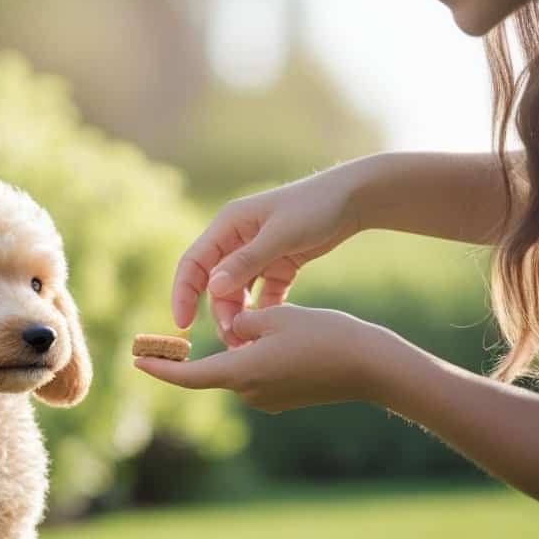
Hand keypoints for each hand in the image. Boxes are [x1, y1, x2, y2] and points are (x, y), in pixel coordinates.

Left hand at [135, 305, 394, 412]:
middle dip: (226, 339)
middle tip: (249, 314)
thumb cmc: (324, 336)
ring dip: (251, 344)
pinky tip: (297, 338)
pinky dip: (266, 353)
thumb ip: (241, 322)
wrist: (372, 367)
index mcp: (240, 373)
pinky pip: (262, 371)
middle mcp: (248, 392)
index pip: (187, 375)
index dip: (160, 368)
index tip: (135, 360)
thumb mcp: (275, 317)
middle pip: (220, 363)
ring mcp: (267, 399)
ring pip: (243, 364)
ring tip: (291, 325)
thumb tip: (229, 331)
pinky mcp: (284, 398)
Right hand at [172, 169, 362, 346]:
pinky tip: (271, 327)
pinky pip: (263, 294)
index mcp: (228, 225)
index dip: (183, 294)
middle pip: (215, 283)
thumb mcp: (281, 235)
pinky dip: (265, 310)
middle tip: (232, 338)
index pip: (193, 263)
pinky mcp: (278, 265)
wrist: (355, 198)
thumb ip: (246, 262)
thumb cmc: (316, 207)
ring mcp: (258, 253)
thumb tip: (212, 288)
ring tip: (249, 340)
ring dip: (241, 315)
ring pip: (238, 292)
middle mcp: (237, 239)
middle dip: (220, 311)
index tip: (183, 324)